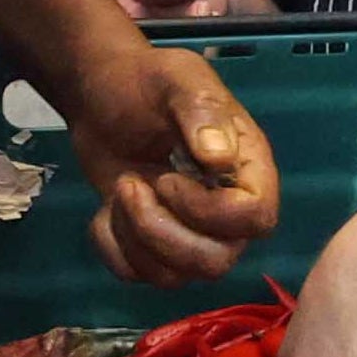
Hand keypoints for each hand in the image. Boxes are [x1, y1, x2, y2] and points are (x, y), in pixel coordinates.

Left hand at [64, 42, 278, 285]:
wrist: (100, 94)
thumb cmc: (146, 82)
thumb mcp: (177, 79)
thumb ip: (202, 112)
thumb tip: (219, 159)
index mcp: (247, 170)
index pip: (256, 219)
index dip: (210, 212)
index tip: (168, 178)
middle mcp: (226, 211)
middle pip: (216, 261)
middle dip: (163, 233)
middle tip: (130, 185)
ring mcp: (190, 233)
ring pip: (176, 276)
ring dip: (135, 239)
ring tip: (119, 189)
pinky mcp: (152, 245)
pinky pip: (139, 275)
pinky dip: (113, 249)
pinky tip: (104, 211)